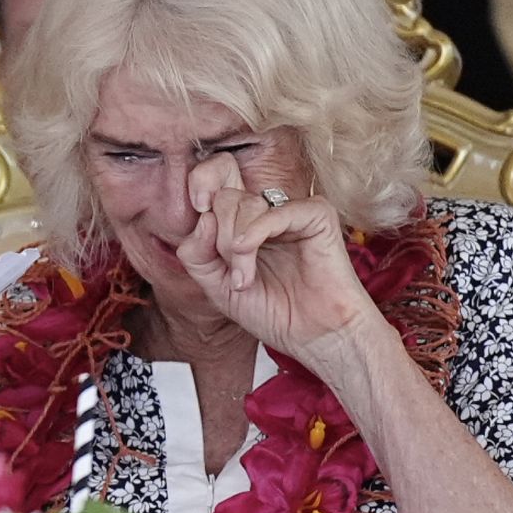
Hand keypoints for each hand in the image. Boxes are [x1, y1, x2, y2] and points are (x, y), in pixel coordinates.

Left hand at [175, 154, 382, 378]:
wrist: (313, 336)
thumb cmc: (271, 311)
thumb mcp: (216, 286)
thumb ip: (196, 253)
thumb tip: (202, 217)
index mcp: (240, 220)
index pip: (214, 177)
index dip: (199, 183)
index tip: (196, 206)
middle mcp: (265, 210)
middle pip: (225, 196)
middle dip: (218, 237)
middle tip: (231, 271)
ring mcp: (290, 211)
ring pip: (245, 203)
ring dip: (235, 246)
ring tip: (245, 280)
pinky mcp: (316, 215)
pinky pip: (275, 211)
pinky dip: (255, 232)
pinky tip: (246, 253)